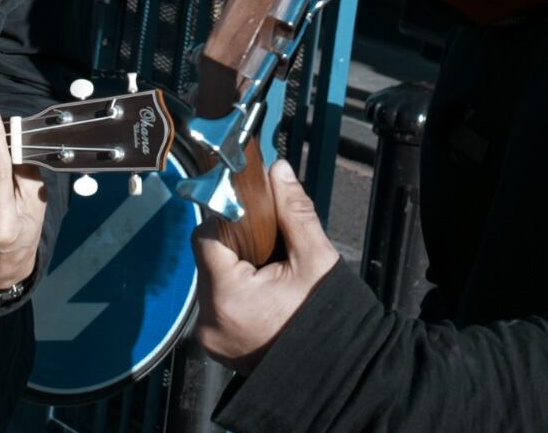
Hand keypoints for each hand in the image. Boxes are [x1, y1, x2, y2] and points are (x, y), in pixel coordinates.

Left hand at [192, 158, 340, 374]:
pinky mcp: (219, 347)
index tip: (250, 211)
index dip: (228, 217)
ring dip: (236, 270)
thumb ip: (293, 210)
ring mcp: (212, 339)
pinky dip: (237, 293)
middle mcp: (209, 321)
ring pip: (213, 280)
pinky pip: (219, 305)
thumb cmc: (329, 321)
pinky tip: (266, 296)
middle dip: (237, 245)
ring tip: (271, 275)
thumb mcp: (316, 259)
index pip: (206, 236)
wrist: (341, 374)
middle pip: (208, 258)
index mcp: (227, 297)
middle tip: (270, 247)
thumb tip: (277, 171)